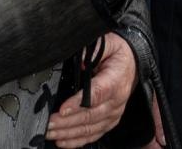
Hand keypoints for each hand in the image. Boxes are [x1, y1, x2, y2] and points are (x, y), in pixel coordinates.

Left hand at [46, 32, 134, 147]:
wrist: (132, 64)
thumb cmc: (118, 54)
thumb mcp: (109, 42)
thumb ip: (95, 48)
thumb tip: (80, 58)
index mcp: (116, 80)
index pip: (97, 93)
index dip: (79, 103)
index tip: (62, 109)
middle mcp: (117, 100)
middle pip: (90, 115)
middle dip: (67, 122)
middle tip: (49, 123)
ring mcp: (114, 113)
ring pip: (90, 128)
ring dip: (68, 133)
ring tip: (51, 133)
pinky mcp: (110, 121)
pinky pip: (94, 134)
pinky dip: (77, 141)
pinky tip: (63, 141)